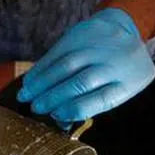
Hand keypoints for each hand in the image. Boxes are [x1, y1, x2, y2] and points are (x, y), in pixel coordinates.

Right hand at [18, 8, 154, 122]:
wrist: (126, 31)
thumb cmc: (116, 72)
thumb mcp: (115, 90)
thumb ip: (90, 106)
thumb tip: (60, 123)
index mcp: (128, 83)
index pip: (101, 100)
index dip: (75, 109)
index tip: (55, 115)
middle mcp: (116, 63)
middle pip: (81, 83)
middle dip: (54, 97)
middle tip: (36, 108)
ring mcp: (100, 46)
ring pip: (66, 66)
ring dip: (42, 83)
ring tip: (26, 95)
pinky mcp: (84, 33)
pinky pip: (57, 52)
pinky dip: (40, 68)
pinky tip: (29, 80)